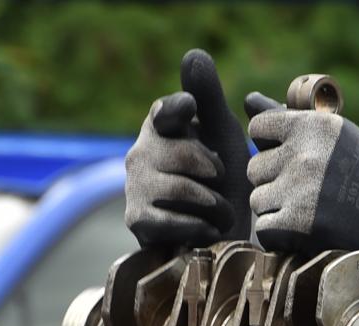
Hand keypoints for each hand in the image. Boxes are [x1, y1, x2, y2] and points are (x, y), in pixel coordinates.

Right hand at [124, 49, 251, 247]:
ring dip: (213, 204)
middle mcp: (141, 151)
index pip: (165, 110)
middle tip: (223, 184)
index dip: (177, 109)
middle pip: (182, 153)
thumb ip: (209, 97)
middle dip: (215, 172)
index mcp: (161, 126)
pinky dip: (198, 225)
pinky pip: (169, 218)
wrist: (220, 237)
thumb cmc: (224, 182)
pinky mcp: (136, 219)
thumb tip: (193, 54)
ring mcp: (134, 185)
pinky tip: (209, 229)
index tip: (191, 110)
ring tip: (221, 212)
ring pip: (179, 187)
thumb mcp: (223, 135)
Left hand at [245, 93, 358, 283]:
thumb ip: (289, 119)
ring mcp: (298, 191)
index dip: (270, 144)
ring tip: (309, 208)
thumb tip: (247, 99)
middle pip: (254, 167)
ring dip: (276, 207)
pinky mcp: (296, 225)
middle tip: (305, 189)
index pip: (258, 128)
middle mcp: (302, 155)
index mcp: (311, 126)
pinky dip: (280, 234)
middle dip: (273, 180)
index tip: (289, 157)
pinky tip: (305, 228)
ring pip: (257, 199)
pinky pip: (264, 228)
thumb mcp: (336, 136)